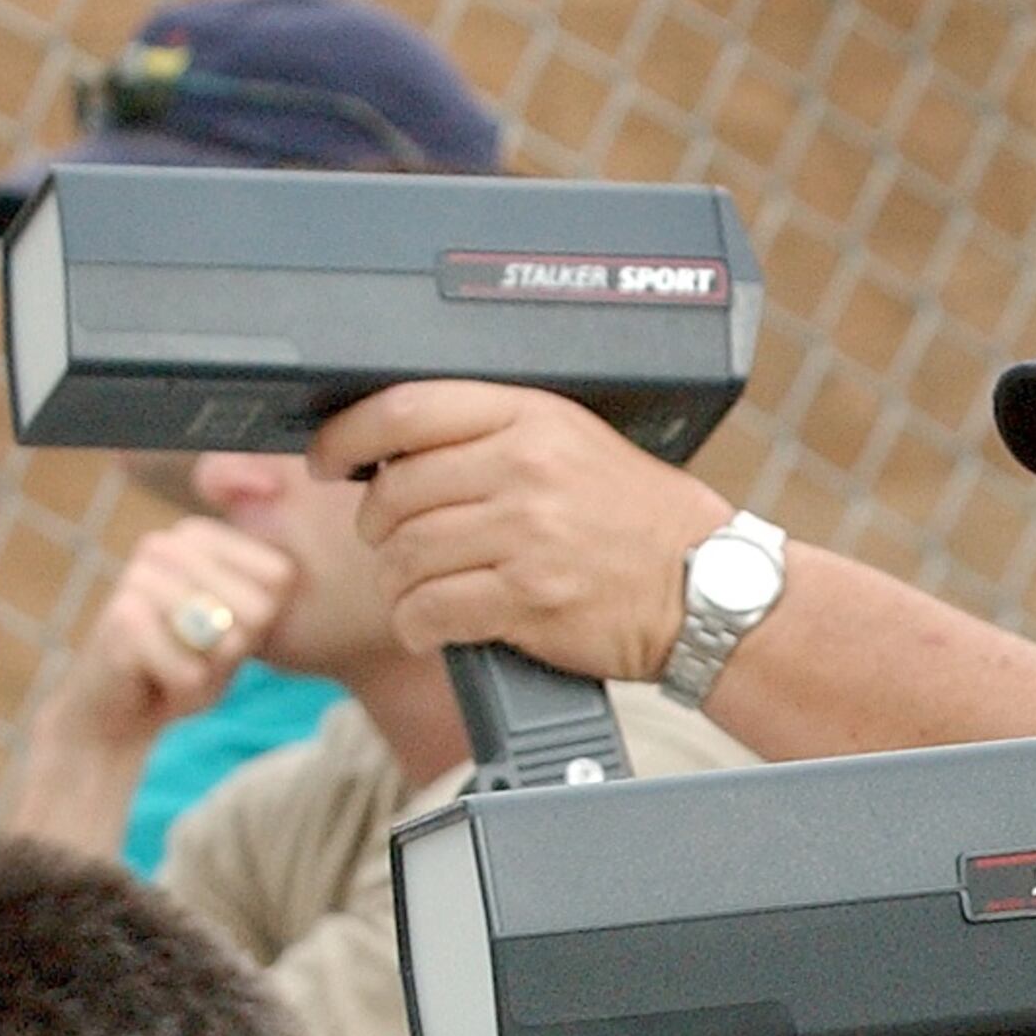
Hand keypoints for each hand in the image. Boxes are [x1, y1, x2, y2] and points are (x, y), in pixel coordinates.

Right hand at [28, 515, 302, 758]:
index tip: (224, 632)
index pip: (278, 575)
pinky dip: (184, 692)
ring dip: (208, 674)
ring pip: (227, 641)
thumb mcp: (235, 643)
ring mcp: (139, 576)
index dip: (263, 623)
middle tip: (195, 656)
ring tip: (173, 668)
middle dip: (235, 650)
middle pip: (258, 609)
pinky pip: (192, 673)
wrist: (113, 712)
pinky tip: (153, 681)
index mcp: (200, 539)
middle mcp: (167, 545)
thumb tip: (226, 635)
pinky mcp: (122, 618)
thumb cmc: (182, 669)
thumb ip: (251, 623)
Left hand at [313, 380, 735, 682]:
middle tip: (390, 542)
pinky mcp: (529, 599)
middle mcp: (526, 469)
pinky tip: (429, 625)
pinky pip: (431, 610)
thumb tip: (396, 455)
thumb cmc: (641, 523)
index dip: (347, 436)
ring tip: (414, 590)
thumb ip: (493, 439)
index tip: (329, 460)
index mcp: (532, 418)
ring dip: (395, 582)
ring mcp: (527, 535)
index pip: (406, 410)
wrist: (706, 589)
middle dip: (376, 527)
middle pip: (395, 492)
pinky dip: (416, 624)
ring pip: (405, 555)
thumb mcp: (575, 444)